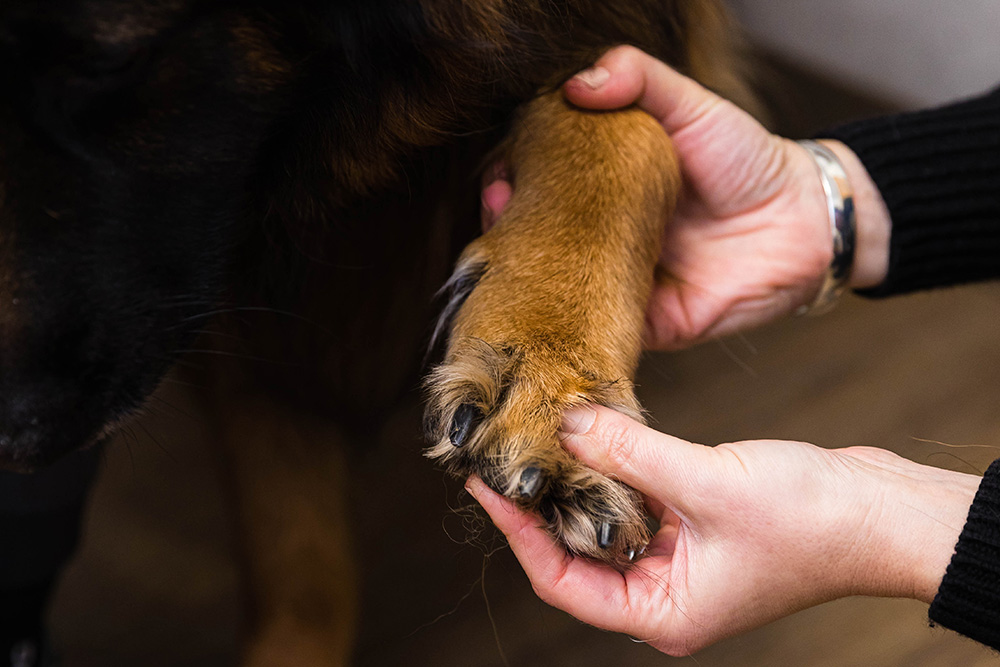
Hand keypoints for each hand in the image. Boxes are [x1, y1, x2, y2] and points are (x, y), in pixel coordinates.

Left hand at [467, 405, 977, 655]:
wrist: (881, 511)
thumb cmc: (814, 522)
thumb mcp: (708, 483)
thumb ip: (631, 453)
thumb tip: (568, 424)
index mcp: (663, 614)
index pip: (562, 582)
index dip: (518, 535)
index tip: (485, 488)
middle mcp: (664, 593)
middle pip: (578, 552)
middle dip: (543, 506)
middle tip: (504, 458)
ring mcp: (679, 561)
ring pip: (607, 522)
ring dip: (579, 482)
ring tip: (539, 440)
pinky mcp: (694, 526)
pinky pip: (638, 500)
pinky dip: (616, 470)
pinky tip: (594, 436)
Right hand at [482, 46, 890, 348]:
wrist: (804, 221)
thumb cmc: (748, 159)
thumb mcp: (692, 105)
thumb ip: (640, 80)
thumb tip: (576, 83)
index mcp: (609, 188)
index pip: (544, 185)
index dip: (514, 179)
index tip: (498, 173)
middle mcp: (606, 236)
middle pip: (539, 237)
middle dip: (506, 225)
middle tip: (496, 205)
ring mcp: (621, 281)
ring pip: (557, 285)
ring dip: (525, 272)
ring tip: (505, 247)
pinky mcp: (643, 321)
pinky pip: (596, 327)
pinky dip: (568, 319)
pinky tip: (546, 301)